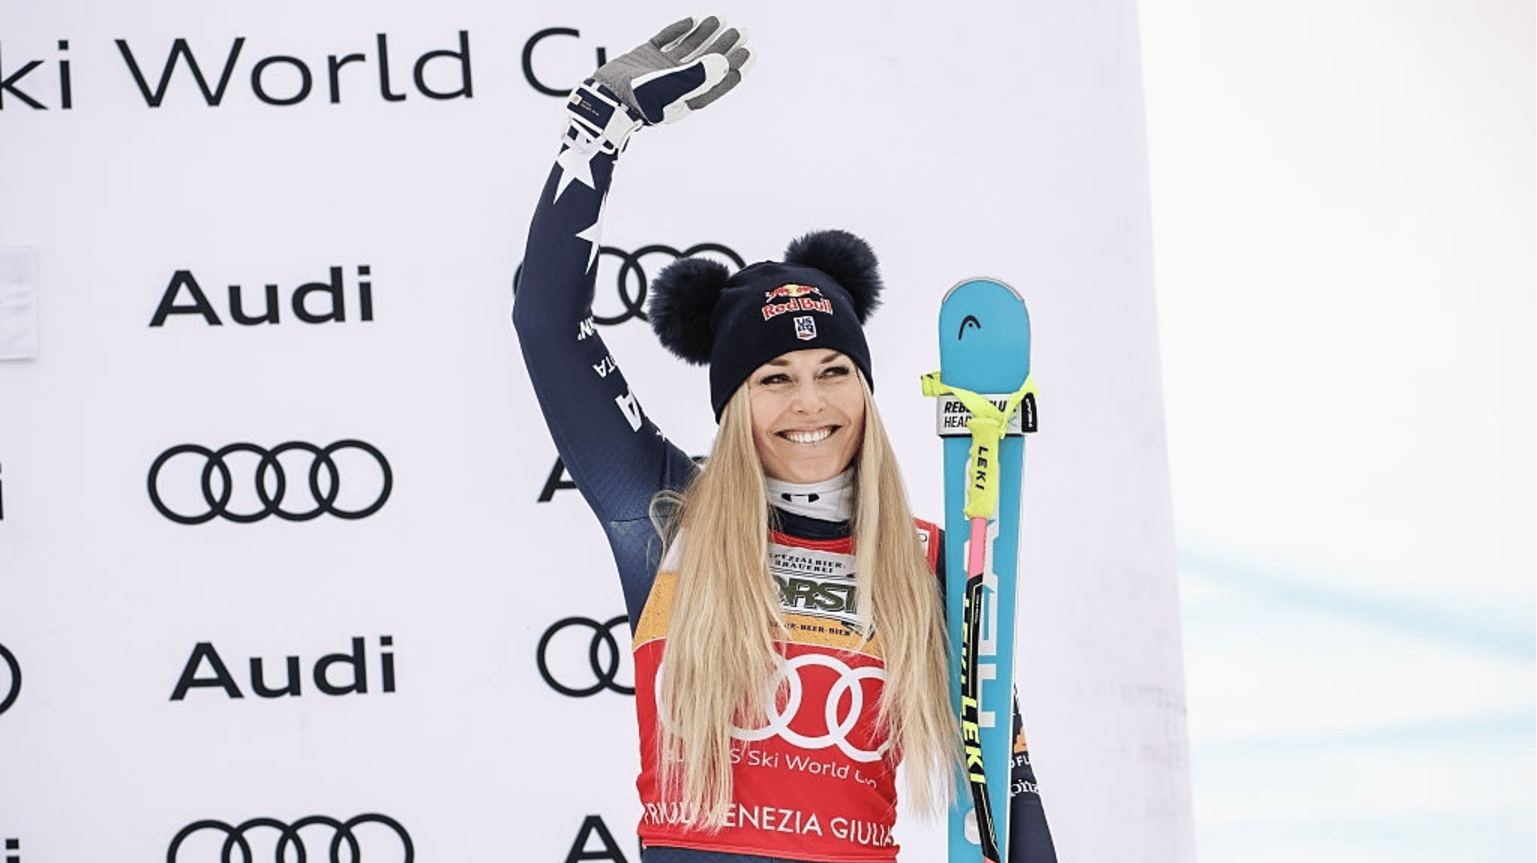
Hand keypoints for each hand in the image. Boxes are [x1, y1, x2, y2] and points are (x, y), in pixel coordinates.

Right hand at [566, 17, 750, 149]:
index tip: (749, 51)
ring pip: (689, 48)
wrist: (604, 96)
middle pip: (708, 62)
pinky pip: (666, 39)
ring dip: (705, 34)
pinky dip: (679, 30)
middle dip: (725, 46)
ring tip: (720, 19)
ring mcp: (661, 68)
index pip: (718, 80)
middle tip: (741, 31)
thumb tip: (724, 62)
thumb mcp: (674, 88)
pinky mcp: (644, 56)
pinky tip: (692, 20)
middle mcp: (677, 83)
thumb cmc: (640, 100)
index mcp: (688, 96)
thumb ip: (700, 75)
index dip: (735, 66)